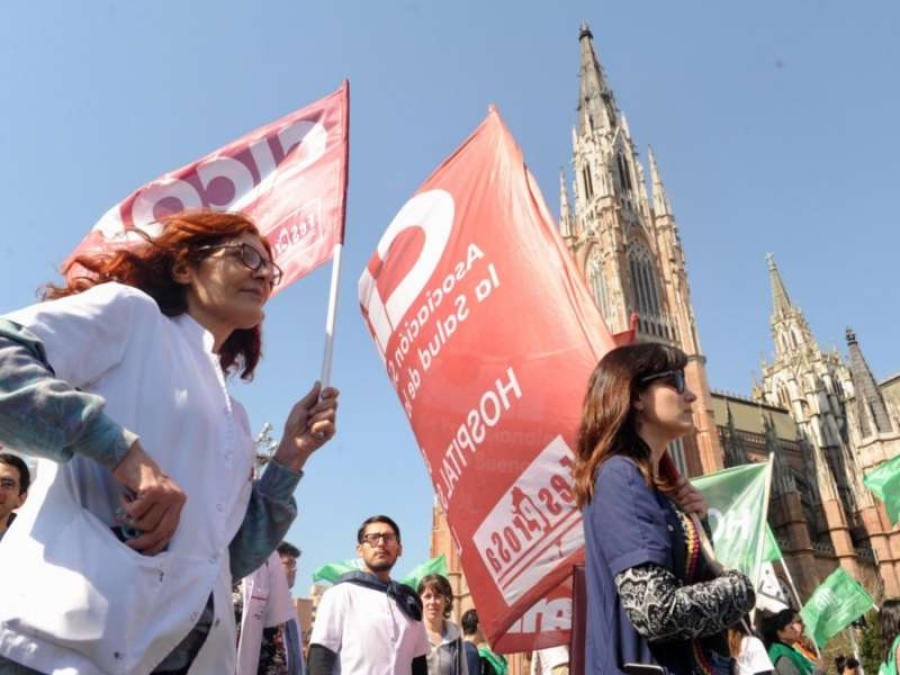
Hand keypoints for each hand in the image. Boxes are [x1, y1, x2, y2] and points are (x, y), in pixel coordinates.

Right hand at [112, 440, 185, 554]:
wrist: (131, 457)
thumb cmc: (140, 481)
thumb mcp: (156, 499)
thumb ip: (157, 516)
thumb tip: (149, 544)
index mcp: (179, 501)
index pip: (171, 530)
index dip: (157, 545)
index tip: (144, 553)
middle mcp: (176, 497)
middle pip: (159, 531)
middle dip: (142, 542)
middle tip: (128, 544)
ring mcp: (165, 494)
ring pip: (145, 524)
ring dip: (131, 520)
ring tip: (126, 509)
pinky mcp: (152, 491)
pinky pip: (135, 513)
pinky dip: (126, 508)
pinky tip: (125, 497)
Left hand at [273, 382, 338, 472]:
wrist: (292, 442)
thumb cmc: (293, 426)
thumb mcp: (300, 407)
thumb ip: (311, 396)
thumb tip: (318, 382)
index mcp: (319, 405)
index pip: (332, 394)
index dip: (331, 391)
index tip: (323, 394)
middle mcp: (326, 413)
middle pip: (334, 402)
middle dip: (320, 406)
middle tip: (310, 413)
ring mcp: (329, 423)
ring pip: (331, 412)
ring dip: (316, 418)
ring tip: (308, 425)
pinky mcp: (330, 433)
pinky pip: (329, 424)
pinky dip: (318, 427)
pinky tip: (312, 432)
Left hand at [672, 475, 707, 517]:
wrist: (692, 520)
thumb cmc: (682, 508)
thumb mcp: (675, 499)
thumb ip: (670, 493)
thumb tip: (659, 487)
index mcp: (689, 488)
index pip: (685, 480)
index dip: (681, 480)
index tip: (677, 483)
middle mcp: (696, 491)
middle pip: (688, 488)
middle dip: (680, 494)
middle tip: (678, 500)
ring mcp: (701, 498)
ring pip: (690, 496)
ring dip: (683, 503)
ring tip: (682, 507)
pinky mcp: (704, 506)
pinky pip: (694, 505)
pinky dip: (688, 508)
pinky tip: (686, 510)